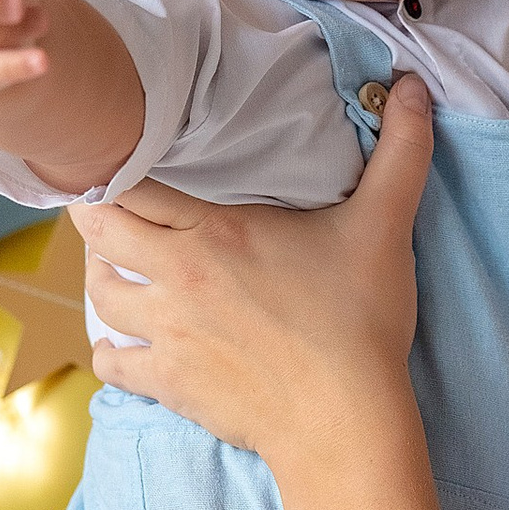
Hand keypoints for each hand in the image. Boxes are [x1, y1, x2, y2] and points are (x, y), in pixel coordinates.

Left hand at [68, 71, 435, 461]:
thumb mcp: (383, 227)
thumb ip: (399, 152)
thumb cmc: (360, 322)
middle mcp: (178, 276)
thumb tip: (412, 87)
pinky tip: (122, 345)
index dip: (114, 168)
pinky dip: (109, 352)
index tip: (117, 161)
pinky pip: (111, 364)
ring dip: (101, 277)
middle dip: (96, 216)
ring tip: (116, 268)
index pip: (132, 183)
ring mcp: (167, 333)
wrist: (344, 422)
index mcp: (215, 229)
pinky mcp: (169, 384)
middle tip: (110, 210)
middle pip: (99, 232)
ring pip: (99, 295)